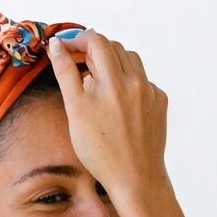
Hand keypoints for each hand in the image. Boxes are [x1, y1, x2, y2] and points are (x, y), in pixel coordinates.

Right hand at [46, 29, 169, 201]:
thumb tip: (56, 45)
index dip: (78, 39)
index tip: (65, 47)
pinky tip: (116, 101)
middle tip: (77, 62)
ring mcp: (149, 91)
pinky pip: (142, 80)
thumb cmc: (100, 150)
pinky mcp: (159, 101)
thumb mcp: (75, 110)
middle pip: (113, 47)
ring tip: (97, 79)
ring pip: (130, 60)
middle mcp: (133, 81)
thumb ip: (66, 73)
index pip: (95, 41)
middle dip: (94, 49)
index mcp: (111, 81)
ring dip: (112, 62)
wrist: (135, 177)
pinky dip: (127, 81)